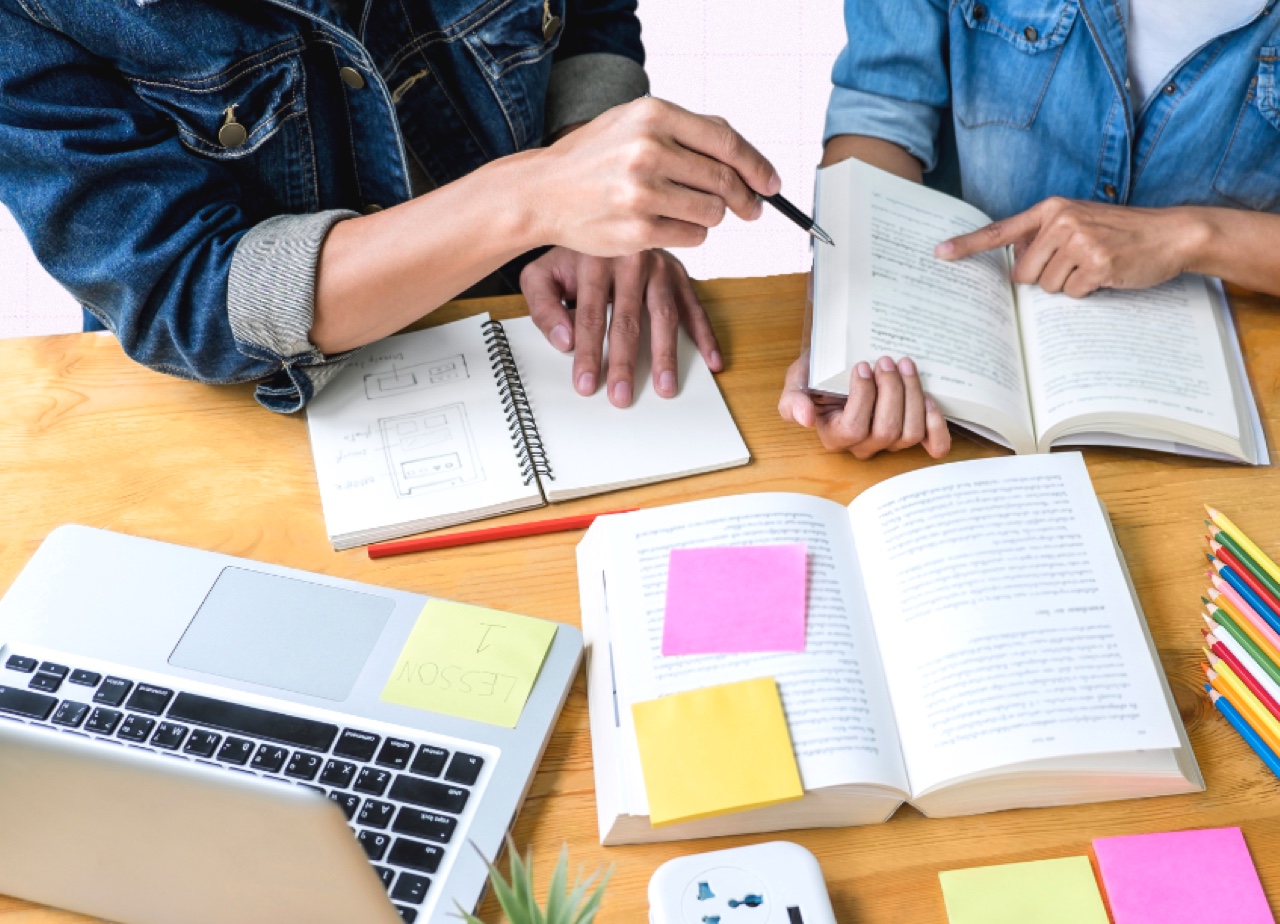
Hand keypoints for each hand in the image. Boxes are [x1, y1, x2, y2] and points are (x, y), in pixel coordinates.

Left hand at [520, 246, 721, 407]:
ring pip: (664, 315)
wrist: (604, 218)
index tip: (586, 384)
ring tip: (666, 386)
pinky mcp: (680, 275)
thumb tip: (564, 341)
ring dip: (666, 354)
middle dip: (624, 362)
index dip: (589, 352)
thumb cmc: (572, 255)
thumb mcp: (542, 274)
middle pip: (628, 319)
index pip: (591, 314)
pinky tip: (711, 360)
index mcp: (595, 258)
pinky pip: (694, 307)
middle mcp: (632, 259)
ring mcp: (660, 267)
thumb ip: (544, 306)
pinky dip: (705, 335)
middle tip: (622, 395)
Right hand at [530, 96, 780, 256]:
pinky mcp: (639, 231)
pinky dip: (690, 234)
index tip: (771, 183)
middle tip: (751, 209)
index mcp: (652, 115)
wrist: (543, 192)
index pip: (726, 142)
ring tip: (687, 210)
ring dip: (711, 216)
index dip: (757, 166)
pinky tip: (667, 225)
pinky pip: (694, 237)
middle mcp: (648, 150)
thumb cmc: (592, 159)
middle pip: (724, 180)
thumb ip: (687, 132)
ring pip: (713, 212)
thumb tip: (744, 156)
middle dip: (744, 198)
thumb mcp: (634, 123)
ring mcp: (643, 193)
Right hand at [778, 353, 949, 459]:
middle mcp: (863, 444)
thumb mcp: (797, 382)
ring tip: (906, 366)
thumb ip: (793, 400)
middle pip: (887, 430)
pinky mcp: (913, 433)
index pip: (854, 428)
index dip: (862, 398)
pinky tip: (930, 401)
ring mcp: (890, 441)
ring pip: (909, 433)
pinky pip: (933, 444)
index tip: (861, 365)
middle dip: (892, 391)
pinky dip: (937, 426)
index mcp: (835, 435)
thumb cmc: (819, 374)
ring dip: (913, 396)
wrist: (840, 365)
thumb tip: (804, 419)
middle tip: (887, 360)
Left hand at [935, 198, 1199, 297]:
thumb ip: (1044, 237)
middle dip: (1043, 279)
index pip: (1000, 231)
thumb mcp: (1079, 222)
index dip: (968, 246)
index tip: (939, 254)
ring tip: (1093, 266)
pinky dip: (1087, 291)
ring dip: (1068, 285)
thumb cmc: (1120, 232)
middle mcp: (1061, 221)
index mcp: (1051, 209)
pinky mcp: (1097, 263)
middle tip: (1074, 265)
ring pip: (1046, 287)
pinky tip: (1106, 274)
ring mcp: (1079, 241)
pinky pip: (1072, 293)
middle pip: (1023, 274)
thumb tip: (1014, 266)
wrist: (1170, 233)